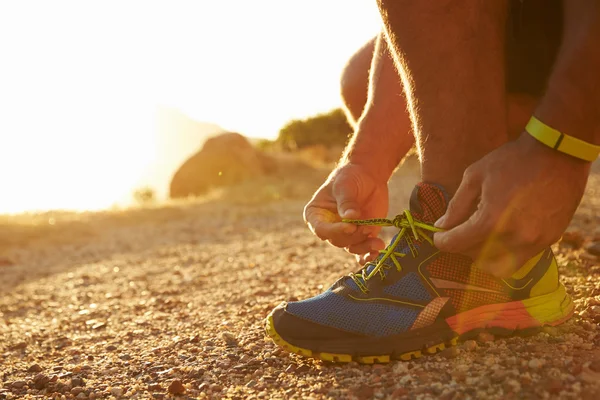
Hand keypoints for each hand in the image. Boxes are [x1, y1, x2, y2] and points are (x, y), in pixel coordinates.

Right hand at [304, 162, 388, 262]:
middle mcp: (328, 227)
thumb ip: (346, 201)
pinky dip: (368, 255)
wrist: (368, 176)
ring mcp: (345, 233)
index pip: (320, 229)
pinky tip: (376, 253)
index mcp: (316, 214)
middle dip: (353, 236)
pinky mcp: (360, 236)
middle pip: (337, 240)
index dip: (334, 231)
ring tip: (377, 242)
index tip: (350, 226)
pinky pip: (361, 251)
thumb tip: (351, 217)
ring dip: (364, 246)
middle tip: (367, 228)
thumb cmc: (350, 177)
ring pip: (351, 247)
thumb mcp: (345, 185)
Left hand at [433, 132, 589, 276]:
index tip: (438, 236)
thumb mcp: (475, 176)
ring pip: (500, 267)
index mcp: (491, 221)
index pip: (457, 244)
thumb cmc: (512, 160)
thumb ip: (456, 206)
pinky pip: (521, 258)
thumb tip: (442, 226)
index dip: (442, 241)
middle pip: (476, 258)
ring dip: (485, 256)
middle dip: (462, 247)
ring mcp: (535, 242)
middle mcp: (514, 237)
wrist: (557, 153)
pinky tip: (503, 233)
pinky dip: (506, 252)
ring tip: (480, 237)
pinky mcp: (550, 240)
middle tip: (459, 232)